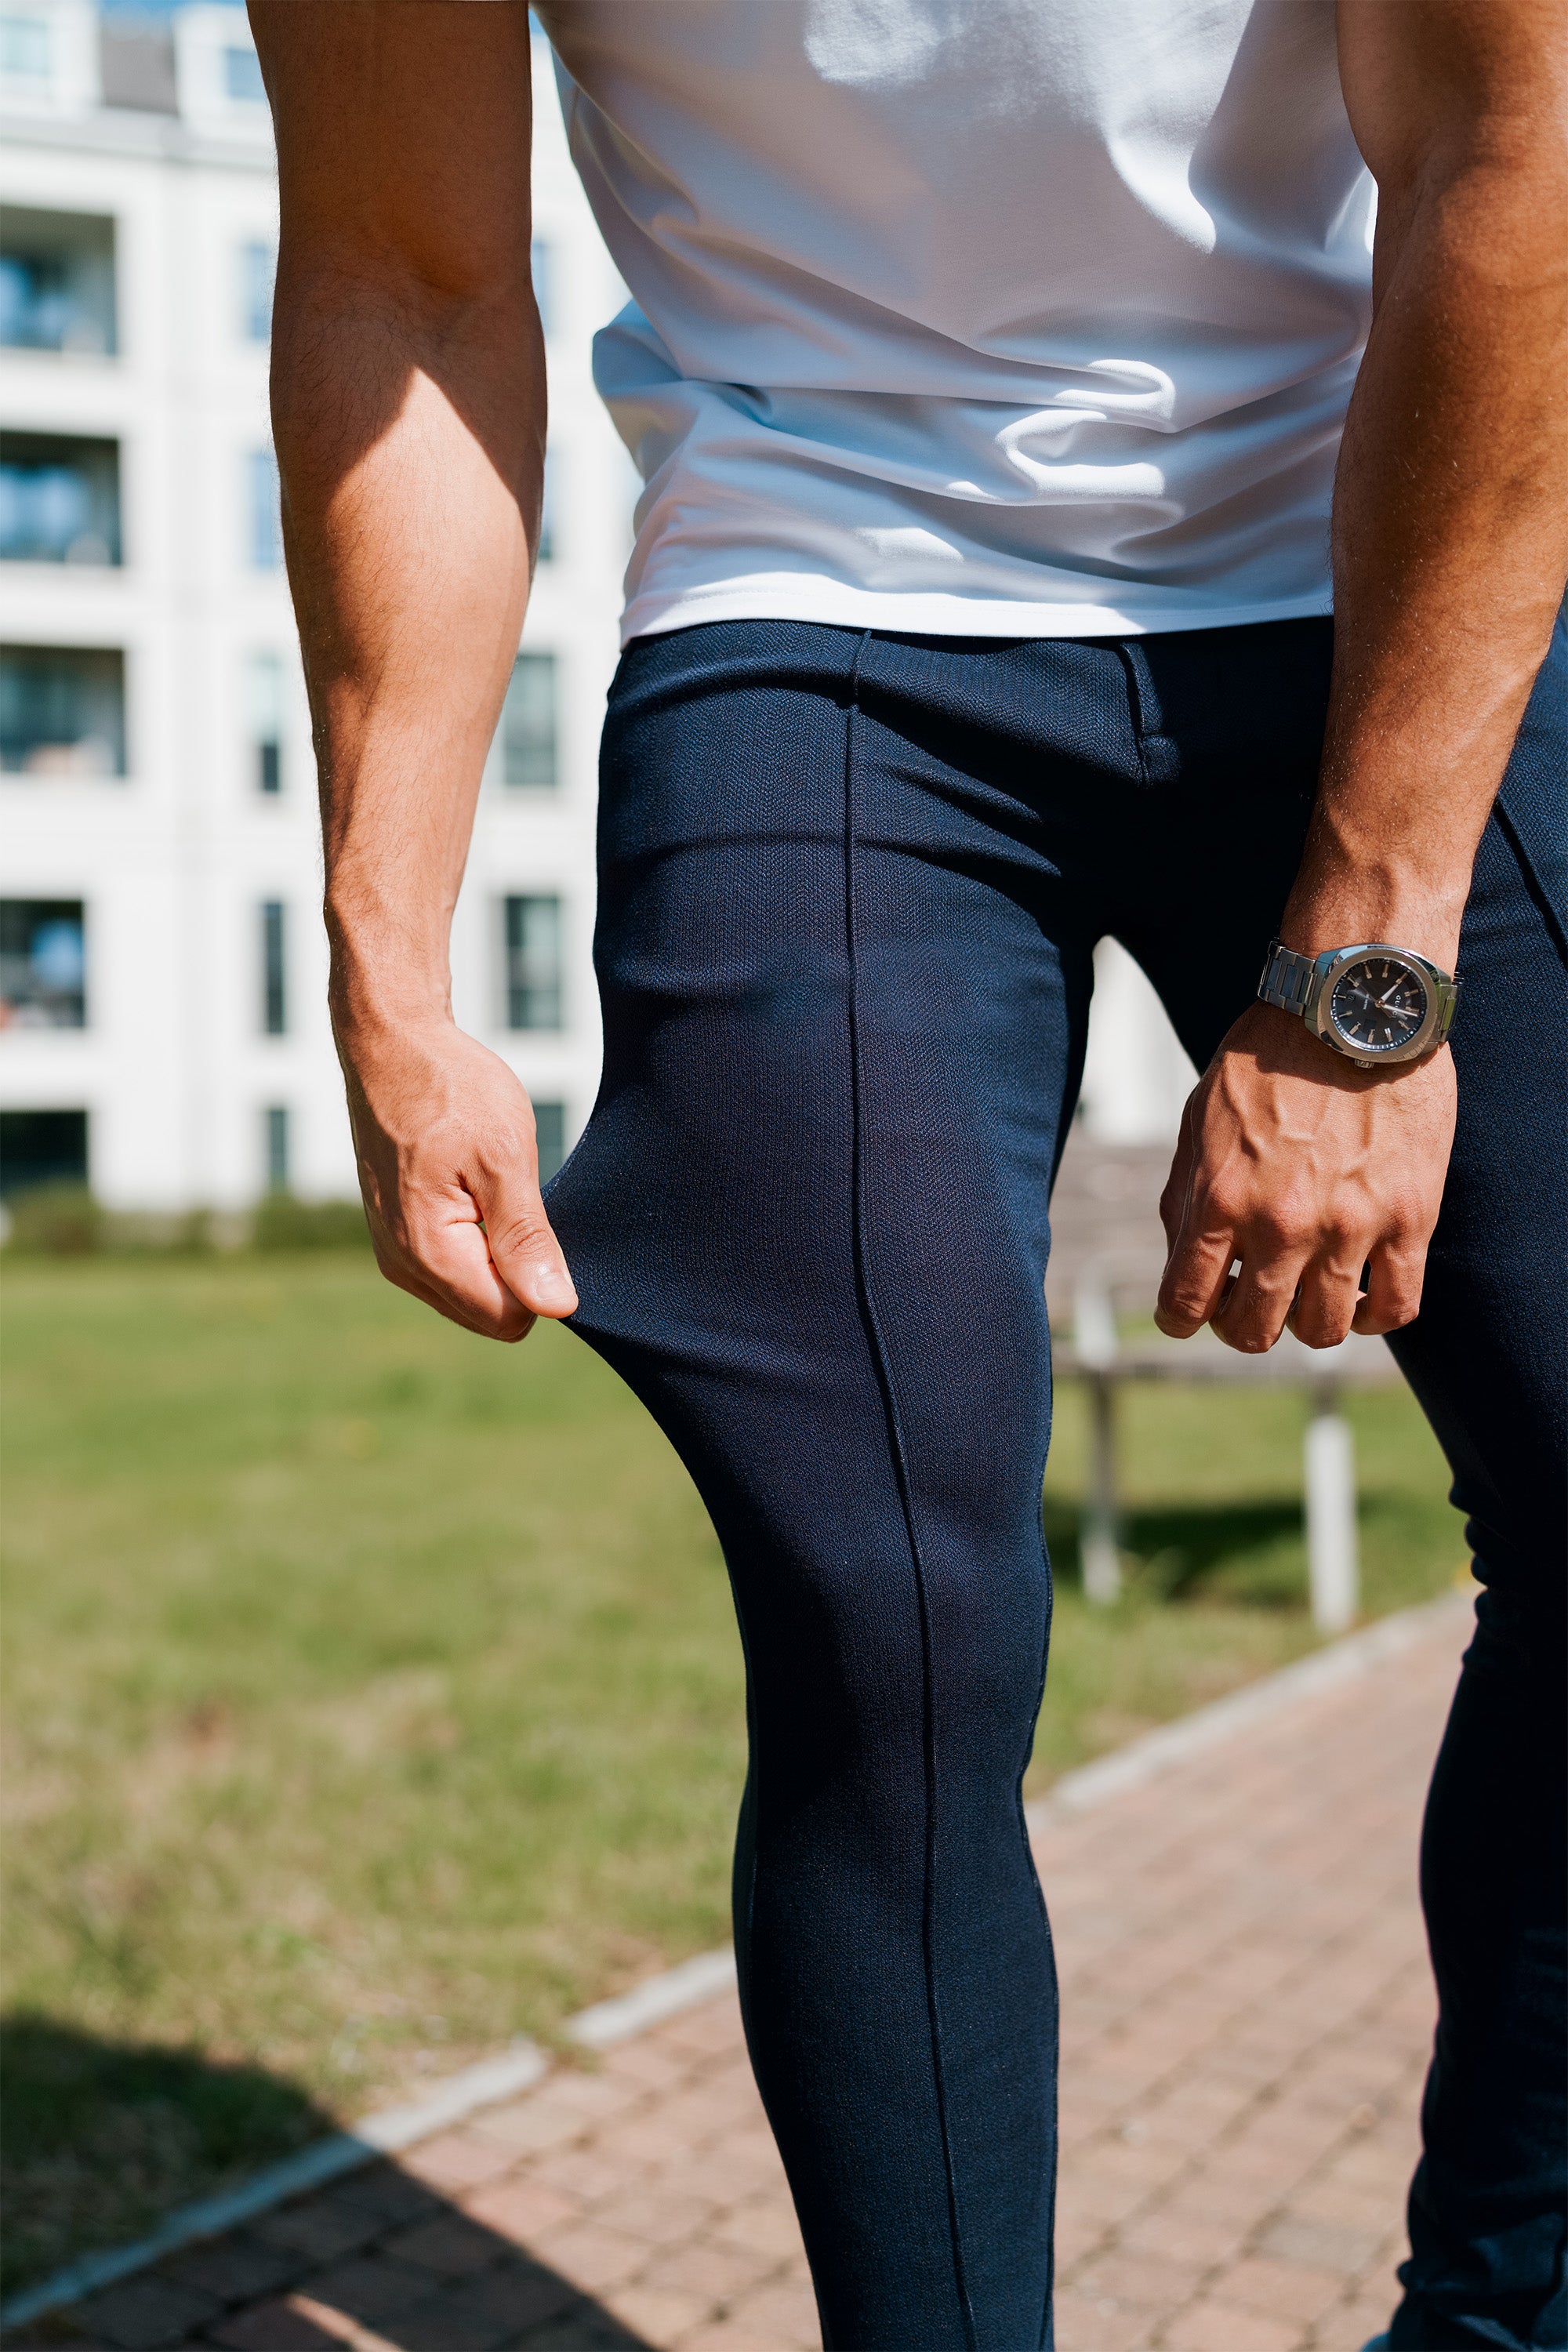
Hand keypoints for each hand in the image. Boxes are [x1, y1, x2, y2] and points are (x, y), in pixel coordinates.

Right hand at [338, 1017, 577, 1341]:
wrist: (391, 1044)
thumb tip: (557, 1307)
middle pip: (491, 1315)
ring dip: (497, 1253)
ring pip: (473, 1294)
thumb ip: (527, 1238)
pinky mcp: (397, 1236)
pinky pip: (454, 1269)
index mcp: (432, 1253)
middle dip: (518, 1271)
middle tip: (514, 1197)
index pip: (510, 1319)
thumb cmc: (451, 1089)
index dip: (542, 1279)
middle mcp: (404, 1266)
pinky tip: (473, 1187)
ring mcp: (395, 1252)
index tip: (539, 1217)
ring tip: (490, 1187)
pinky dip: (476, 1240)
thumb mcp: (506, 1157)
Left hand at [1155, 1001, 1455, 1351]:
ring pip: (1323, 1331)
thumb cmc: (1269, 1058)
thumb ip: (1186, 1196)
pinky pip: (1396, 1307)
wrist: (1355, 1007)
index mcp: (1220, 1199)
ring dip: (1307, 1321)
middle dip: (1242, 1324)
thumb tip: (1183, 1264)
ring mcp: (1350, 1226)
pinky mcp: (1410, 1218)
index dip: (1182, 1319)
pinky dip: (1374, 1315)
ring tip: (1308, 1290)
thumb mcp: (1201, 1120)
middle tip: (1250, 1298)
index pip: (1185, 1305)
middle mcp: (1282, 1224)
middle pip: (1253, 1331)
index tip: (1191, 1313)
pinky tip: (1362, 1293)